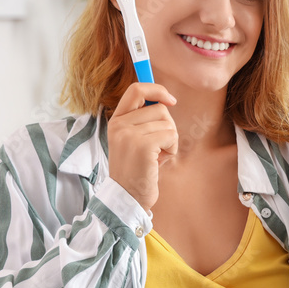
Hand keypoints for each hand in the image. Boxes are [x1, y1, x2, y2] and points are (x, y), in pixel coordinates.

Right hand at [107, 83, 177, 210]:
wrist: (127, 198)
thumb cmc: (137, 170)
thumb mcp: (134, 140)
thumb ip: (144, 120)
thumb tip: (166, 99)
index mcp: (116, 120)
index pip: (136, 89)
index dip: (157, 89)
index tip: (171, 100)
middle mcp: (119, 125)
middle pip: (159, 108)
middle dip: (168, 127)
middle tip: (158, 147)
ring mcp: (129, 135)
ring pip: (168, 123)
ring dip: (170, 140)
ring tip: (157, 156)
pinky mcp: (142, 146)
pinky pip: (170, 135)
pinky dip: (172, 149)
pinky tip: (160, 161)